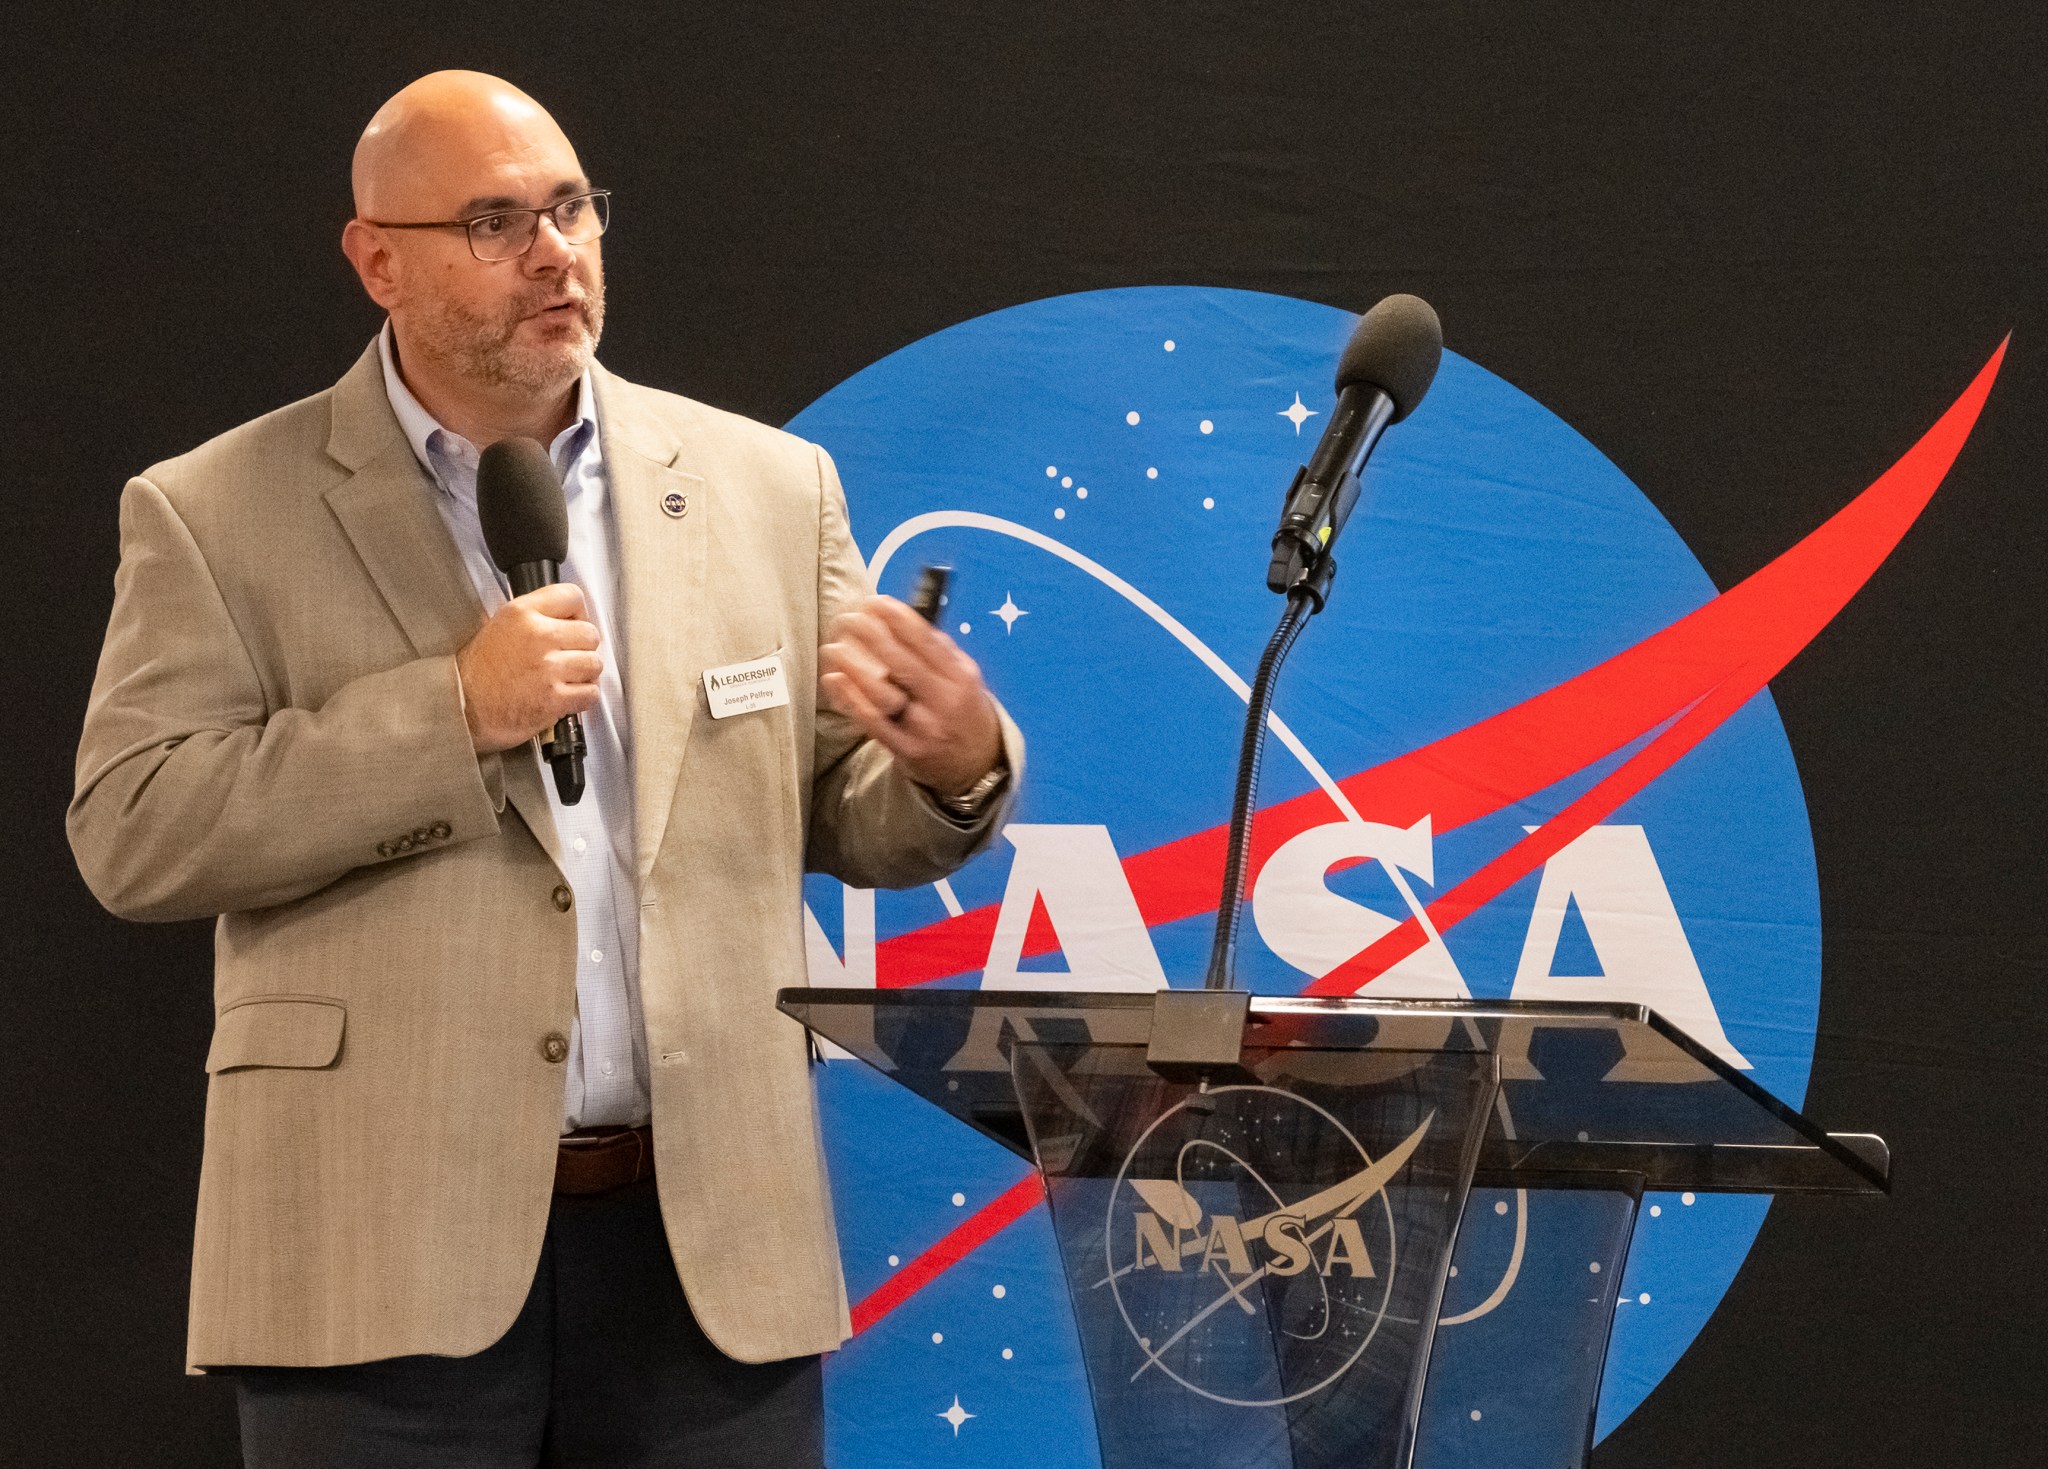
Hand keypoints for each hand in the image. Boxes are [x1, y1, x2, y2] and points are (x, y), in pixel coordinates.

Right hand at [454, 583, 602, 752]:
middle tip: (568, 657)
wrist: (461, 706)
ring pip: (594, 664)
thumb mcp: (500, 625)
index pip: (572, 596)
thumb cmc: (477, 672)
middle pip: (590, 633)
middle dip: (582, 648)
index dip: (578, 613)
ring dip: (584, 674)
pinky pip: (590, 693)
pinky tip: (565, 696)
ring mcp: (548, 668)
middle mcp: (538, 636)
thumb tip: (568, 617)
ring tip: (565, 678)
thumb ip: (534, 617)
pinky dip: (582, 697)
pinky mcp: (553, 698)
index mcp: (522, 614)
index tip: (573, 624)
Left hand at [820, 595, 1002, 795]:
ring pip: (884, 693)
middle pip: (903, 664)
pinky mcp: (904, 749)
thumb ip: (939, 649)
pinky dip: (851, 698)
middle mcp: (943, 701)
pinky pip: (873, 722)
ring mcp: (923, 728)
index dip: (900, 619)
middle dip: (873, 635)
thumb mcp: (965, 676)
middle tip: (850, 617)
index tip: (877, 602)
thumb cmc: (964, 711)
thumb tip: (906, 617)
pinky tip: (835, 678)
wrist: (976, 765)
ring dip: (856, 667)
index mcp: (960, 678)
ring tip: (836, 646)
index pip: (927, 642)